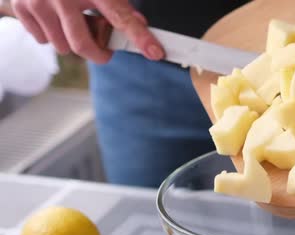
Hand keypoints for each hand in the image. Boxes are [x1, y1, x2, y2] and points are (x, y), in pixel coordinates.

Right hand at [10, 0, 164, 63]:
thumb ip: (119, 4)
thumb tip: (139, 25)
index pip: (120, 16)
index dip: (140, 36)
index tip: (155, 52)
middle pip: (83, 45)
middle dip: (98, 53)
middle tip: (105, 51)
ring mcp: (39, 1)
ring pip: (63, 46)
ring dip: (72, 41)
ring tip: (74, 20)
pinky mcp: (21, 7)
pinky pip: (43, 40)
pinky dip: (52, 34)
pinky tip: (55, 17)